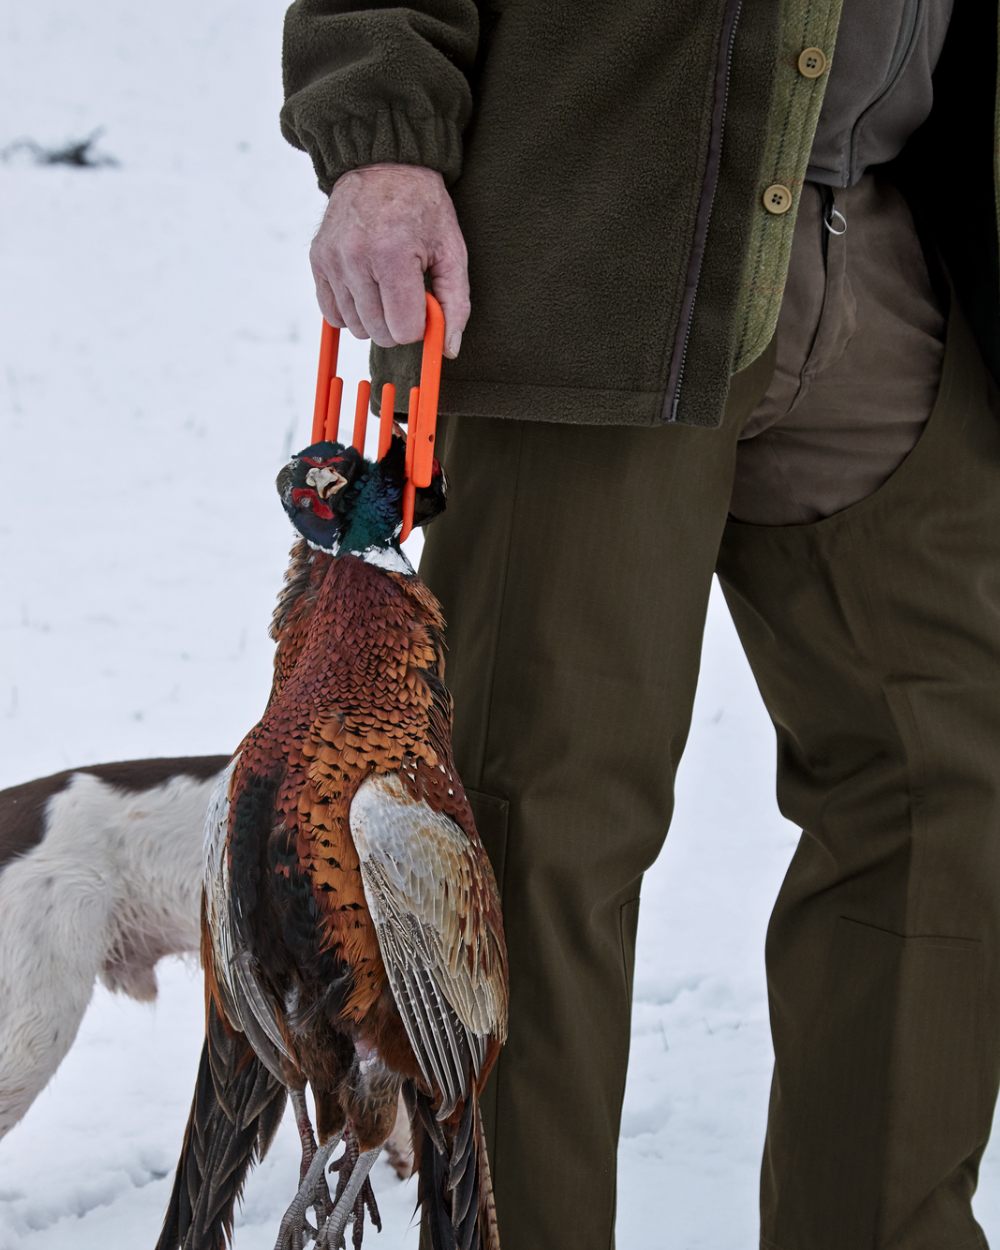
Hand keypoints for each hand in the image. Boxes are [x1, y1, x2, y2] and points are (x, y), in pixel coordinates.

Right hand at [310, 163, 469, 358]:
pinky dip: (351, 311)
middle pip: (379, 333)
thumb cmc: (423, 208)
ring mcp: (332, 260)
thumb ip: (455, 303)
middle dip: (398, 323)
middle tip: (406, 294)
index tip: (423, 302)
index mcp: (393, 255)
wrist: (383, 165)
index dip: (419, 323)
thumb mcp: (451, 250)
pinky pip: (332, 314)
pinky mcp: (318, 260)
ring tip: (386, 285)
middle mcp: (356, 258)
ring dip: (375, 318)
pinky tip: (366, 289)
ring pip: (356, 328)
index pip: (404, 330)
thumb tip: (448, 349)